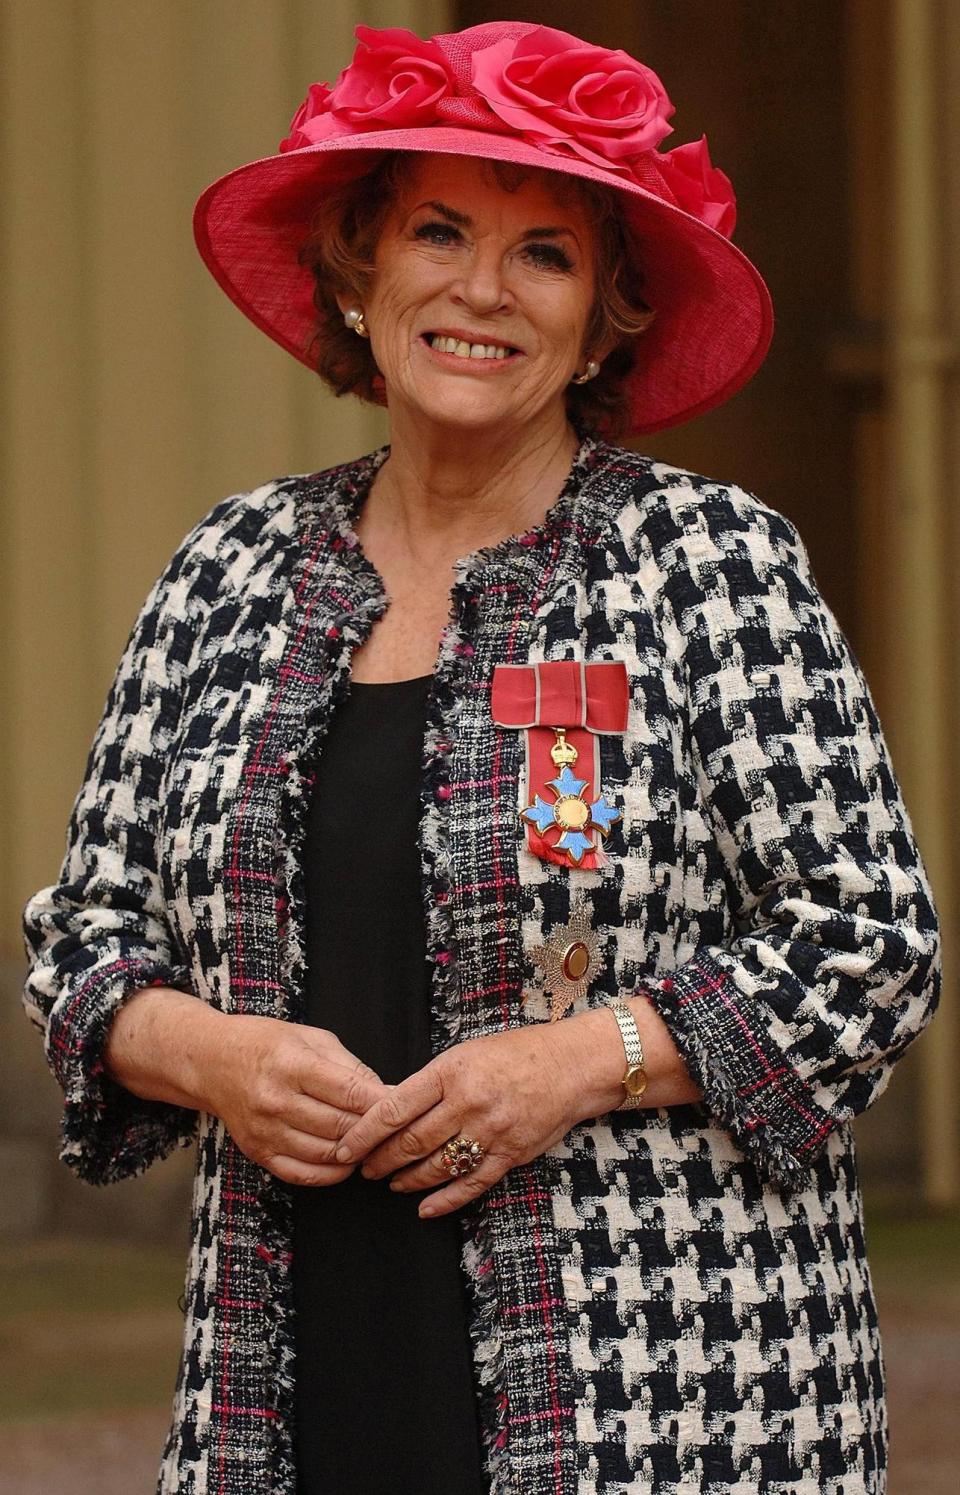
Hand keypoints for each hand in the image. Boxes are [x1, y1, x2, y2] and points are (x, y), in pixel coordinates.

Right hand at [207, 1015, 391, 1187]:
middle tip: (396, 1129)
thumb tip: (387, 1093)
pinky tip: (346, 1162)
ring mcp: (265, 1131)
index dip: (383, 1103)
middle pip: (341, 1126)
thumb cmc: (266, 1043)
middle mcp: (276, 1100)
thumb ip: (351, 1067)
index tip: (404, 1107)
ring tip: (373, 1144)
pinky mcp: (258, 1152)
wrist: (211, 1061)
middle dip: (374, 1130)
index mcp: (292, 1064)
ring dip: (357, 1153)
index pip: (351, 1092)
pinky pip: (302, 1174)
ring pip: (326, 1154)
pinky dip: (331, 1174)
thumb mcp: (312, 1038)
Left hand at [332, 1025, 581, 1217]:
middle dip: (380, 1161)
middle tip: (364, 1170)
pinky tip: (425, 1207)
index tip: (344, 1148)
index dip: (363, 1133)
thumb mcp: (467, 1053)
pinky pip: (470, 1184)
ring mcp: (490, 1131)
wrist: (571, 1066)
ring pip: (436, 1166)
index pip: (394, 1108)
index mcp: (451, 1072)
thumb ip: (434, 1082)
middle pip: (411, 1142)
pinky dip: (444, 1200)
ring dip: (407, 1180)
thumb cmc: (517, 1054)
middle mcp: (468, 1102)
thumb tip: (393, 1110)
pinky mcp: (510, 1154)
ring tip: (391, 1183)